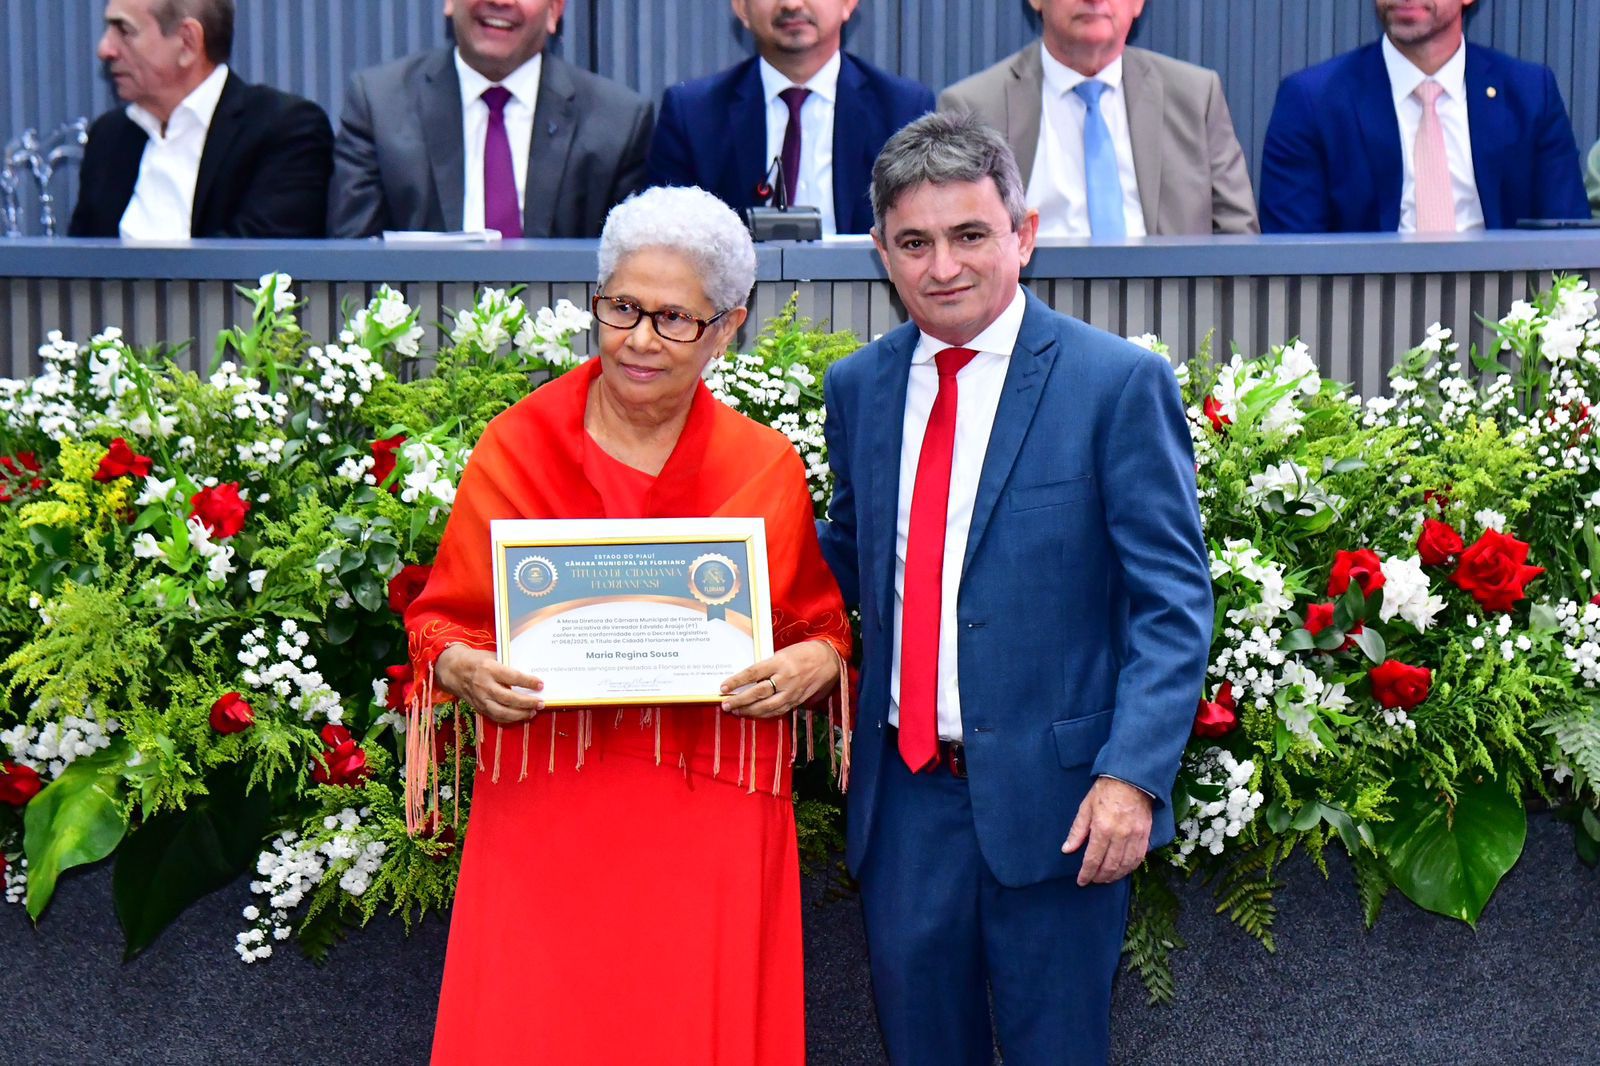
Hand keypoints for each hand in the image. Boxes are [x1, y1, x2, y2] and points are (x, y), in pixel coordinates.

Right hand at [434, 645, 543, 725]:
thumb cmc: (475, 660)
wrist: (451, 670)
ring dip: (520, 714)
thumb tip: (529, 671)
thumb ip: (507, 664)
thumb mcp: (491, 656)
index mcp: (489, 668)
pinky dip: (509, 719)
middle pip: (509, 698)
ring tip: (533, 712)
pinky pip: (495, 717)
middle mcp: (484, 685)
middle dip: (527, 702)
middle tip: (541, 703)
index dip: (528, 682)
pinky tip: (520, 716)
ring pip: (502, 712)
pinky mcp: (478, 707)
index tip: (540, 684)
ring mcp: (480, 698)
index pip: (513, 677)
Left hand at [719, 640, 840, 719]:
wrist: (828, 660)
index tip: (723, 688)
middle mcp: (785, 678)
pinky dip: (764, 714)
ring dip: (749, 711)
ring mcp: (792, 691)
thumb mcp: (782, 653)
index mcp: (779, 662)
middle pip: (758, 693)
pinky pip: (778, 711)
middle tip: (725, 705)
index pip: (753, 673)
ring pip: (768, 706)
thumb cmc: (802, 653)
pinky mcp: (797, 701)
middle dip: (740, 700)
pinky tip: (753, 714)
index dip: (736, 681)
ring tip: (736, 711)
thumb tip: (746, 680)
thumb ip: (766, 667)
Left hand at [1062, 777, 1153, 885]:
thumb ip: (1077, 831)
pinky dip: (1131, 867)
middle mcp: (1120, 836)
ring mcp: (1135, 836)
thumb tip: (1067, 849)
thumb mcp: (1085, 807)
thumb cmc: (1105, 790)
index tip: (1081, 881)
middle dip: (1100, 877)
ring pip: (1125, 865)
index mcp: (1102, 829)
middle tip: (1093, 881)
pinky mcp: (1146, 834)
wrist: (1131, 778)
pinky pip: (1139, 857)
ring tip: (1107, 879)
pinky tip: (1123, 870)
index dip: (1086, 873)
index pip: (1093, 859)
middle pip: (1110, 866)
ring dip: (1115, 876)